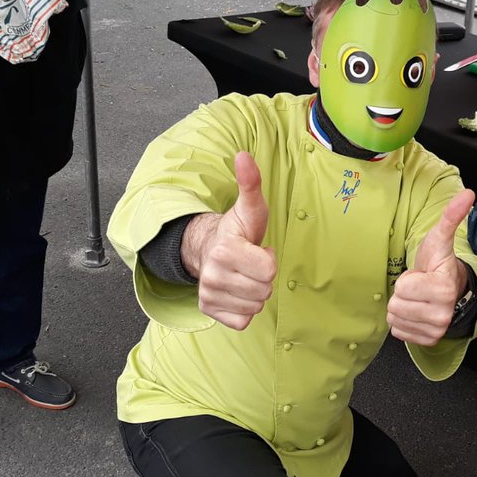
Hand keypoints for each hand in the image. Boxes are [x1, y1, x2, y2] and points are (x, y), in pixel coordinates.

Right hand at [182, 152, 276, 329]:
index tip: (258, 249)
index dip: (269, 259)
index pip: (269, 269)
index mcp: (224, 250)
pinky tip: (237, 291)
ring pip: (255, 306)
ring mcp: (208, 294)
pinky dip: (245, 309)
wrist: (207, 249)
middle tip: (251, 263)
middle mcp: (212, 275)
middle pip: (264, 289)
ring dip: (256, 292)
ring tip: (245, 275)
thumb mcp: (249, 208)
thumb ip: (250, 183)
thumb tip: (243, 155)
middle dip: (264, 277)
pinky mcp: (209, 310)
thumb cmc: (237, 230)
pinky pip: (243, 321)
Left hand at [387, 189, 474, 346]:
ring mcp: (437, 329)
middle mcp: (443, 313)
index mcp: (443, 288)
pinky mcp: (428, 340)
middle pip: (396, 306)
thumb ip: (451, 216)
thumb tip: (467, 194)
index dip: (407, 278)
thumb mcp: (439, 238)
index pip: (401, 287)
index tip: (422, 275)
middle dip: (403, 294)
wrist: (448, 288)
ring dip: (402, 307)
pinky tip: (416, 310)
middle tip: (418, 287)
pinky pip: (398, 332)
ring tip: (417, 298)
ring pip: (395, 319)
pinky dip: (404, 321)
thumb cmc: (438, 263)